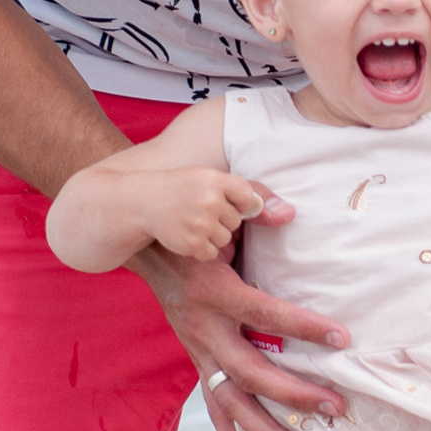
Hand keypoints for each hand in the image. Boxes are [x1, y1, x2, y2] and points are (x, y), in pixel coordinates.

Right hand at [133, 182, 347, 430]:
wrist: (142, 245)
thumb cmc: (193, 227)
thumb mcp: (222, 212)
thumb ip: (256, 206)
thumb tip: (291, 211)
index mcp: (214, 289)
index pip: (266, 313)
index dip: (305, 327)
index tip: (344, 337)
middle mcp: (203, 327)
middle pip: (251, 372)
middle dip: (295, 394)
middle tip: (336, 408)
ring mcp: (197, 350)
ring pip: (232, 402)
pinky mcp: (197, 361)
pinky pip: (213, 408)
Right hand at [146, 168, 284, 260]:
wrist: (140, 202)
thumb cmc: (182, 189)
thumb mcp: (212, 181)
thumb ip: (253, 194)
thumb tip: (289, 214)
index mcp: (216, 178)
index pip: (247, 197)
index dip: (233, 202)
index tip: (217, 198)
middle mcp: (209, 199)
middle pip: (237, 221)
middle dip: (221, 219)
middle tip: (198, 210)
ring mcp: (200, 223)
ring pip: (226, 238)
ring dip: (212, 234)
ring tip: (190, 221)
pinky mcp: (193, 243)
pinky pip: (212, 252)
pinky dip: (202, 248)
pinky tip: (186, 235)